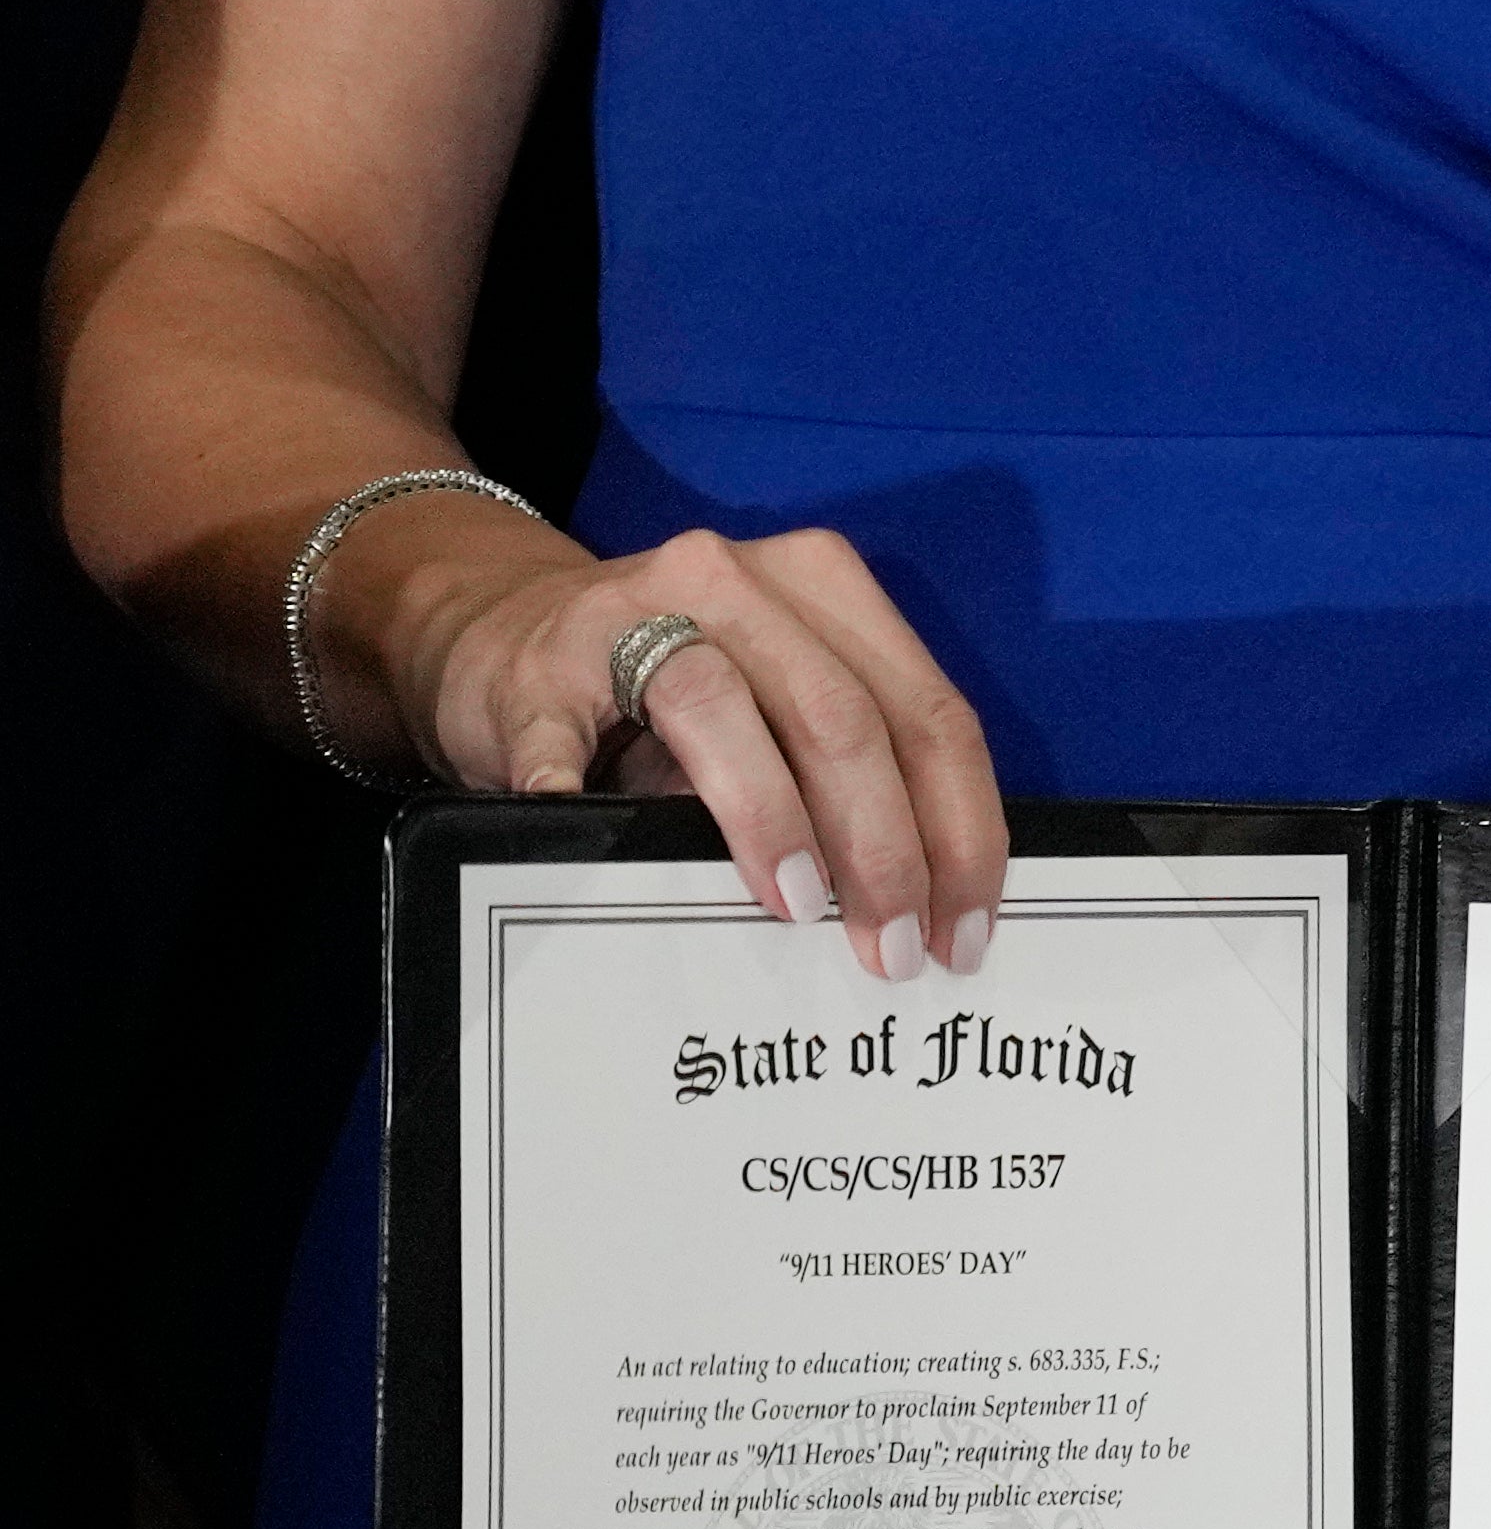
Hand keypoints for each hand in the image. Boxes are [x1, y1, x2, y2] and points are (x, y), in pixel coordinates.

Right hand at [416, 523, 1010, 974]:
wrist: (487, 631)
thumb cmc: (657, 690)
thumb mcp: (772, 706)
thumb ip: (842, 771)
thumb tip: (914, 901)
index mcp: (820, 588)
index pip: (927, 712)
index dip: (960, 827)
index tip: (965, 927)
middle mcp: (734, 581)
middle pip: (842, 716)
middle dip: (884, 846)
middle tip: (893, 948)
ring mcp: (623, 617)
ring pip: (723, 706)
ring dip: (772, 819)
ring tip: (803, 909)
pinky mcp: (529, 673)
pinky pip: (559, 739)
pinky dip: (583, 798)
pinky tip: (605, 862)